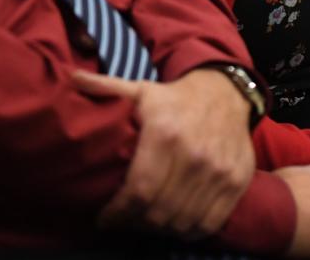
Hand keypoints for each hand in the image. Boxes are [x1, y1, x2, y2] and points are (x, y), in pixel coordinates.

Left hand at [74, 67, 254, 237]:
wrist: (226, 94)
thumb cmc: (176, 97)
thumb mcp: (141, 89)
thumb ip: (106, 88)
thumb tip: (72, 78)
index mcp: (165, 133)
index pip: (139, 190)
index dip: (118, 212)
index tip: (103, 218)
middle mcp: (195, 155)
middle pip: (158, 211)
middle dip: (134, 223)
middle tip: (122, 221)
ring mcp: (218, 171)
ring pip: (182, 221)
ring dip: (159, 228)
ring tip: (144, 222)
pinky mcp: (236, 182)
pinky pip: (208, 223)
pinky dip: (188, 230)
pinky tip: (173, 223)